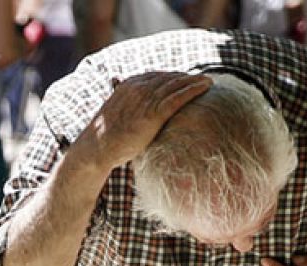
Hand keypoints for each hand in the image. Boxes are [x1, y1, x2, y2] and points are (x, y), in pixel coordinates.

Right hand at [74, 72, 212, 169]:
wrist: (97, 148)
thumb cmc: (106, 137)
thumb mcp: (117, 115)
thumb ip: (129, 108)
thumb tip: (135, 115)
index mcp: (129, 85)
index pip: (157, 76)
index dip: (173, 77)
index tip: (186, 79)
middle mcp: (138, 88)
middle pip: (169, 78)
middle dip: (186, 78)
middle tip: (202, 79)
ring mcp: (146, 99)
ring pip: (176, 85)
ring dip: (194, 81)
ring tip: (209, 81)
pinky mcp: (153, 114)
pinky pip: (178, 98)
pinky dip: (193, 90)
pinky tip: (206, 87)